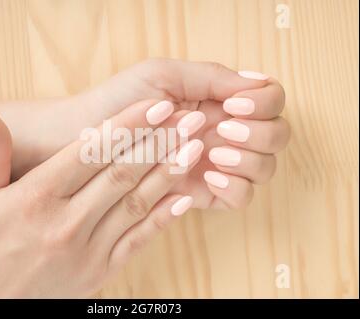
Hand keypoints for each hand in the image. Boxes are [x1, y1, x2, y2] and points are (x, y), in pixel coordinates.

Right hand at [0, 100, 204, 297]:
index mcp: (36, 197)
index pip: (90, 151)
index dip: (129, 125)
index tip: (158, 105)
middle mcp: (66, 221)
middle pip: (122, 173)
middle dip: (160, 142)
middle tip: (192, 119)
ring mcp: (87, 249)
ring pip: (136, 204)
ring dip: (169, 173)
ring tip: (195, 148)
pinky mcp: (100, 271)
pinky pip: (138, 241)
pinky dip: (164, 218)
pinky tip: (185, 196)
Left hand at [73, 59, 289, 208]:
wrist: (86, 140)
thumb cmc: (119, 101)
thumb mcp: (163, 76)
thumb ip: (212, 76)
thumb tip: (258, 82)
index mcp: (219, 100)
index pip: (270, 100)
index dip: (264, 103)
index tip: (233, 106)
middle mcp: (225, 132)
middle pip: (277, 135)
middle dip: (260, 133)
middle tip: (223, 129)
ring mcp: (217, 164)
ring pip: (265, 168)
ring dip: (249, 160)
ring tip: (211, 155)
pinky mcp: (205, 193)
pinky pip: (242, 197)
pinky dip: (235, 187)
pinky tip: (207, 177)